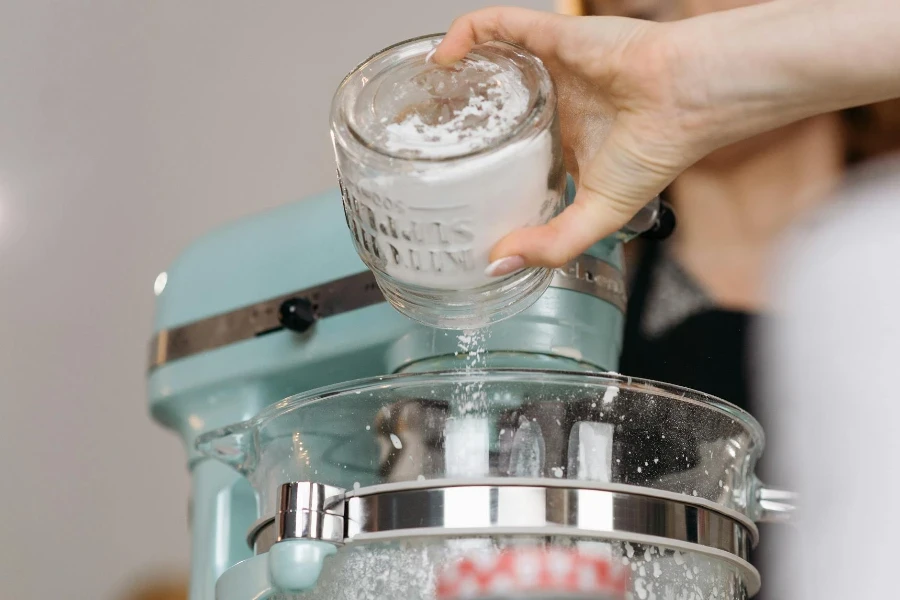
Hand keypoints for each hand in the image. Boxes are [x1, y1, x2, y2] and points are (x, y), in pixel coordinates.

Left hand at [434, 7, 707, 270]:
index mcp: (564, 144)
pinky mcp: (552, 36)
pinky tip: (441, 57)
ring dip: (455, 76)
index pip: (511, 153)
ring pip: (490, 63)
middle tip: (422, 141)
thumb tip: (497, 264)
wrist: (689, 99)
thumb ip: (551, 243)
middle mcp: (554, 104)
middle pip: (492, 106)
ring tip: (422, 98)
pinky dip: (466, 34)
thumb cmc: (657, 150)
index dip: (478, 165)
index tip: (445, 184)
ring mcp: (551, 69)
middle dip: (455, 121)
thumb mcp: (599, 214)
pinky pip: (498, 25)